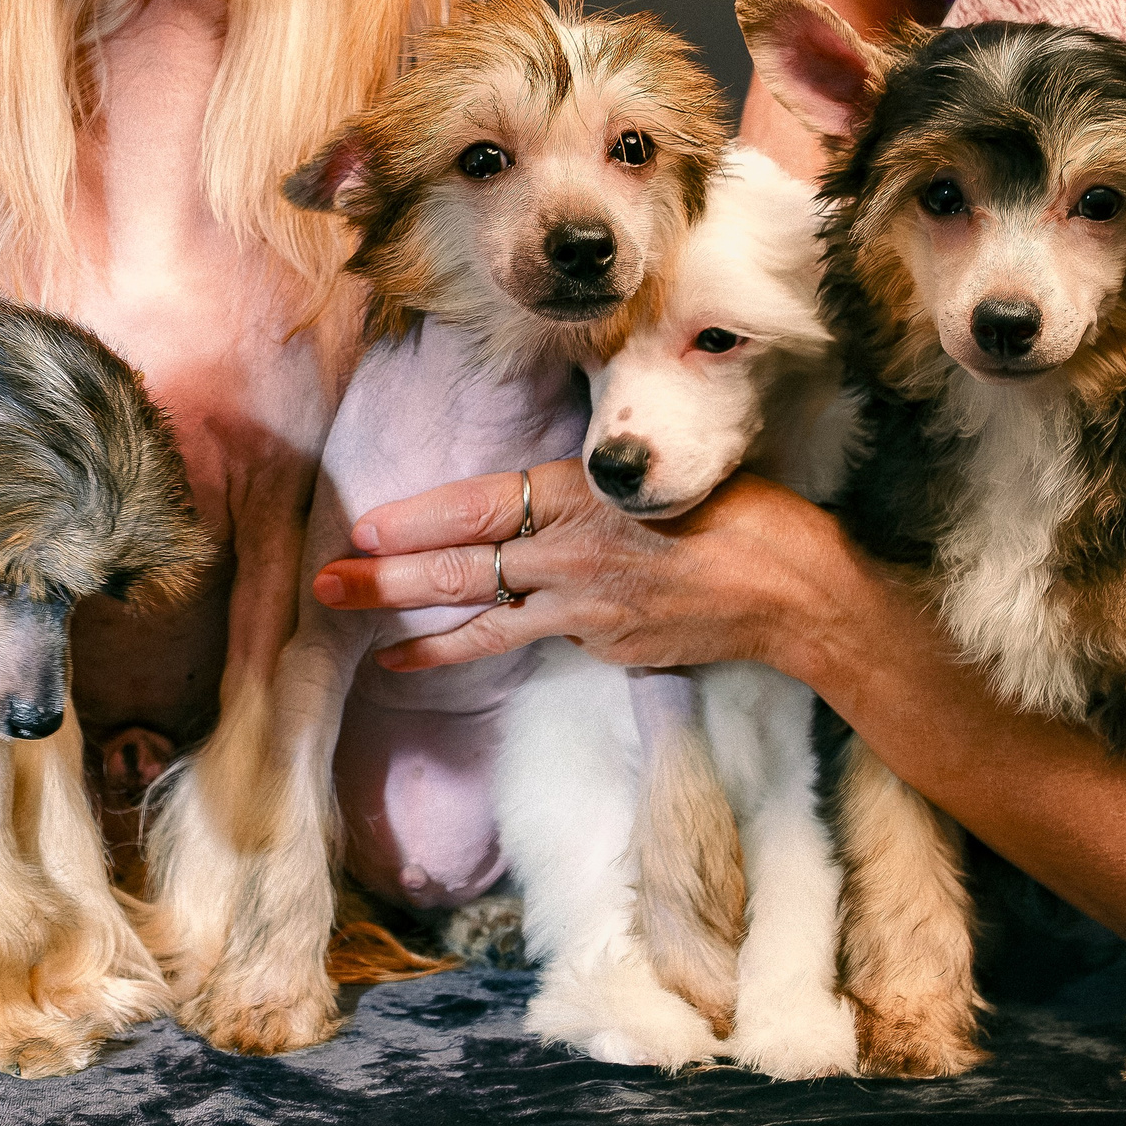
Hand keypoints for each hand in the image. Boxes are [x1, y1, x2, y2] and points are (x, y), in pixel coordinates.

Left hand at [311, 460, 864, 675]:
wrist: (797, 594)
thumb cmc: (741, 512)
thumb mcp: (662, 467)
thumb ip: (594, 476)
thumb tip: (545, 476)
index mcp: (582, 497)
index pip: (478, 508)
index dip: (417, 520)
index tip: (366, 527)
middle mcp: (572, 557)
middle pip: (462, 570)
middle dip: (388, 580)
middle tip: (327, 584)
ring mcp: (586, 612)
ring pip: (485, 621)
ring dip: (418, 633)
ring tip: (366, 642)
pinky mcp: (605, 648)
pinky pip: (536, 640)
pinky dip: (486, 646)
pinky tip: (442, 657)